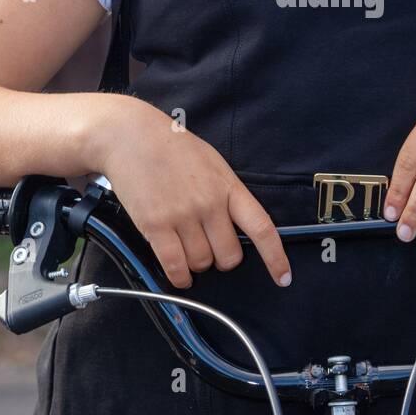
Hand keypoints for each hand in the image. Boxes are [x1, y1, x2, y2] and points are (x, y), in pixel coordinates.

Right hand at [92, 96, 291, 289]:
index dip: (275, 258)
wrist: (131, 136)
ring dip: (197, 265)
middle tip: (211, 248)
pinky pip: (175, 266)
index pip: (262, 228)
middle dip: (222, 259)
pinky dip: (179, 277)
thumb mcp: (213, 164)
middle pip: (229, 256)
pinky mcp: (156, 226)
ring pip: (202, 263)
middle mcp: (210, 204)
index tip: (284, 278)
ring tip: (188, 249)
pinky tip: (179, 275)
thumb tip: (239, 226)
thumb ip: (228, 194)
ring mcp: (183, 216)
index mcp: (229, 187)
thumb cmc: (173, 148)